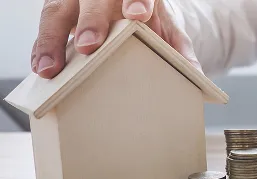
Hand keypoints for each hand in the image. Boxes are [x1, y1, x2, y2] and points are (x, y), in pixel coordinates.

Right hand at [31, 0, 198, 78]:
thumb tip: (196, 74)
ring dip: (53, 39)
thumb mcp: (168, 30)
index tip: (138, 15)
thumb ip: (180, 49)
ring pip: (59, 10)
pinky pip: (47, 24)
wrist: (132, 6)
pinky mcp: (59, 8)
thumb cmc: (149, 18)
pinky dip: (42, 46)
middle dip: (92, 20)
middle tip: (90, 45)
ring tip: (51, 68)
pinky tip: (40, 65)